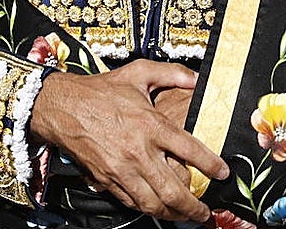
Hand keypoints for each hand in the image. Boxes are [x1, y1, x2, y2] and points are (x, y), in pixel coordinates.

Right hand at [29, 60, 226, 222]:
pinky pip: (131, 202)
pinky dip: (148, 209)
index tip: (223, 174)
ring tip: (186, 218)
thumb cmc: (100, 90)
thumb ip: (173, 73)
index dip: (211, 165)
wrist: (62, 107)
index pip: (190, 150)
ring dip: (173, 214)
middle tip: (206, 214)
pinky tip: (159, 209)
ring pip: (153, 203)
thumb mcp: (140, 72)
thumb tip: (197, 78)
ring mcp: (121, 169)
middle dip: (193, 207)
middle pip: (173, 189)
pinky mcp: (106, 180)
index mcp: (151, 124)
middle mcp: (138, 151)